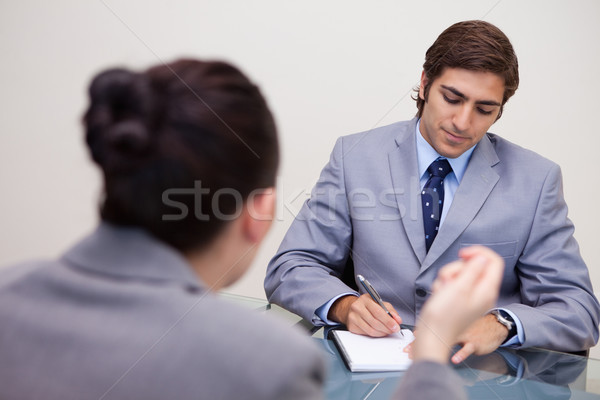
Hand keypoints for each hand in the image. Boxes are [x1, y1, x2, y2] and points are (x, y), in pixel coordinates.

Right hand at [328, 294, 402, 336]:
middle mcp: (357, 307)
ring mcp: (353, 317)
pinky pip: (366, 334)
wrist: (352, 309)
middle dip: (387, 328)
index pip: (378, 311)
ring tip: (387, 331)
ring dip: (382, 333)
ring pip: (371, 330)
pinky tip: (379, 332)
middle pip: (374, 322)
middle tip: (393, 330)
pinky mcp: (351, 326)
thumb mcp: (379, 303)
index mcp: (365, 299)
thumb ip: (390, 310)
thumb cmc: (368, 306)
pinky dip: (376, 335)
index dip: (388, 321)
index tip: (396, 326)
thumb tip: (397, 320)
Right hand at [412, 246, 504, 363]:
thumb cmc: (444, 316)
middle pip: (473, 266)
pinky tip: (440, 295)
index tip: (462, 254)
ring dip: (448, 277)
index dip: (478, 253)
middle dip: (457, 268)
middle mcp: (482, 293)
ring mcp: (471, 297)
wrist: (432, 336)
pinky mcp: (461, 300)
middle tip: (448, 280)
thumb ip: (473, 270)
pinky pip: (454, 284)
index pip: (493, 261)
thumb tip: (482, 258)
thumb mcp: (459, 288)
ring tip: (442, 290)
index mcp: (487, 290)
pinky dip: (445, 285)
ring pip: (461, 274)